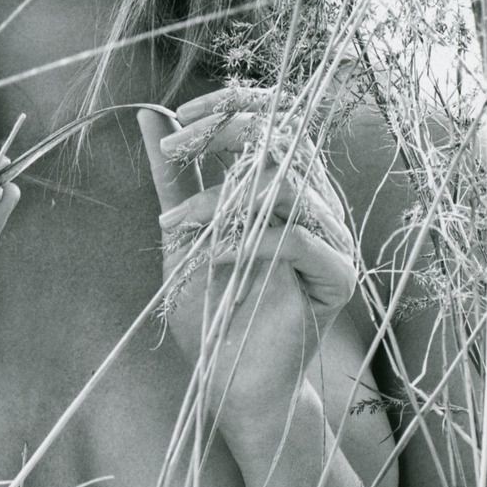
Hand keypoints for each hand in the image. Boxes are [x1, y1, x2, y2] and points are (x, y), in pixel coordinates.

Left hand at [138, 85, 356, 431]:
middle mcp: (315, 202)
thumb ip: (174, 174)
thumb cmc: (210, 304)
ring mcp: (331, 237)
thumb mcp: (184, 229)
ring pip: (285, 186)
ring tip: (178, 225)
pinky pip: (297, 239)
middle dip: (220, 135)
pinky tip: (211, 255)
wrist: (229, 379)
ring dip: (221, 199)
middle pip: (282, 139)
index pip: (273, 119)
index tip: (179, 114)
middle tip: (171, 151)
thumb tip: (150, 116)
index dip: (230, 106)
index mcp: (285, 184)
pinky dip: (249, 241)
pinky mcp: (336, 276)